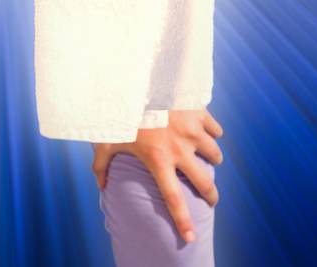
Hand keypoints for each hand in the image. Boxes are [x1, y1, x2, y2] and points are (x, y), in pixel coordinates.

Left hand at [90, 108, 223, 243]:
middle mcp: (180, 149)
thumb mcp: (106, 140)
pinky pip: (216, 129)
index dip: (182, 221)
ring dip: (212, 159)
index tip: (190, 237)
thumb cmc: (118, 111)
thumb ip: (101, 165)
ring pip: (215, 155)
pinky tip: (205, 131)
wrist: (133, 79)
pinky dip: (213, 132)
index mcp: (158, 160)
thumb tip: (102, 186)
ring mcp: (193, 131)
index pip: (173, 199)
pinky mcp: (199, 113)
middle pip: (204, 183)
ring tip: (206, 157)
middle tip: (211, 198)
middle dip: (211, 195)